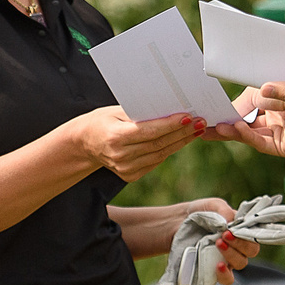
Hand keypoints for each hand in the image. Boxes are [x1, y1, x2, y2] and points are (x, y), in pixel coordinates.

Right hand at [73, 108, 209, 182]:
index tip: (189, 117)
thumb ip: (141, 112)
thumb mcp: (116, 111)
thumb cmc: (103, 121)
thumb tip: (170, 108)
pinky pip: (155, 161)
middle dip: (182, 133)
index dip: (171, 125)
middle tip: (200, 122)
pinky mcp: (130, 175)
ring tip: (196, 130)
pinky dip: (169, 150)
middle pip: (159, 144)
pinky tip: (180, 140)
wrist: (85, 142)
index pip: (149, 132)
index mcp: (115, 137)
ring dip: (180, 142)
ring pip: (161, 155)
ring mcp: (125, 169)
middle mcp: (120, 156)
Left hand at [175, 197, 259, 284]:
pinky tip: (218, 266)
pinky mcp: (215, 270)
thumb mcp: (212, 205)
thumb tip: (231, 222)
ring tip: (218, 245)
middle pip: (251, 251)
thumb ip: (223, 210)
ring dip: (232, 255)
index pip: (255, 236)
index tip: (234, 230)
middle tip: (224, 236)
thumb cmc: (199, 213)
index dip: (250, 235)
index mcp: (241, 230)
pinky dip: (225, 274)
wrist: (177, 224)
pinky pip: (227, 279)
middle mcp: (238, 246)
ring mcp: (227, 259)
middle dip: (240, 244)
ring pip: (240, 263)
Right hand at [211, 103, 284, 156]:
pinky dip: (248, 135)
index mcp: (272, 111)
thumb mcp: (257, 94)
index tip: (211, 119)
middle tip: (207, 130)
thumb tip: (227, 117)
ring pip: (251, 138)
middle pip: (246, 131)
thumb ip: (241, 105)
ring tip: (217, 128)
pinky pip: (262, 143)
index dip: (229, 119)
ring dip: (233, 133)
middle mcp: (276, 125)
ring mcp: (280, 138)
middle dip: (226, 131)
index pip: (246, 119)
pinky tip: (237, 127)